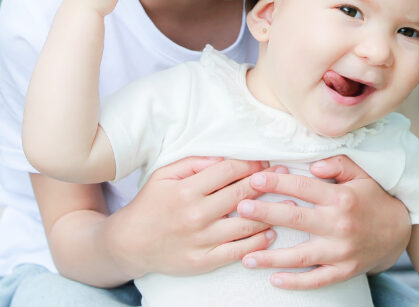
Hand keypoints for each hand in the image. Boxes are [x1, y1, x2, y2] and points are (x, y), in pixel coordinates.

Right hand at [104, 156, 281, 277]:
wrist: (130, 244)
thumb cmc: (150, 204)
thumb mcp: (163, 175)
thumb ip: (193, 163)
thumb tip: (223, 157)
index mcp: (185, 190)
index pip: (227, 171)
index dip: (250, 164)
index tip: (265, 162)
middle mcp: (195, 215)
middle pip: (241, 194)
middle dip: (267, 183)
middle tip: (286, 175)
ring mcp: (200, 240)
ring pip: (245, 224)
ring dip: (270, 213)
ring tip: (288, 204)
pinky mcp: (203, 261)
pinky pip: (238, 251)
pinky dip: (258, 242)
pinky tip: (270, 233)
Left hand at [236, 155, 411, 289]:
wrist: (399, 232)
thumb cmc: (373, 198)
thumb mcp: (362, 174)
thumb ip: (337, 164)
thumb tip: (312, 165)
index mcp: (341, 198)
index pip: (303, 187)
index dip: (277, 182)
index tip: (255, 179)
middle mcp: (339, 225)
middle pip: (295, 218)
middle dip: (265, 213)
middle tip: (241, 209)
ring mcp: (341, 251)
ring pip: (300, 255)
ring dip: (271, 257)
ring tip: (245, 256)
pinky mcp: (343, 270)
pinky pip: (316, 280)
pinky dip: (295, 282)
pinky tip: (274, 280)